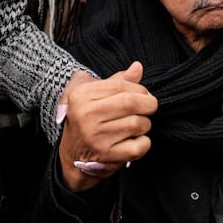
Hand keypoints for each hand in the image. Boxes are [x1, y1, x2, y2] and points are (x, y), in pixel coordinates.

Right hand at [58, 61, 157, 191]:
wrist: (73, 154)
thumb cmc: (86, 120)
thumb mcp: (92, 95)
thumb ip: (117, 81)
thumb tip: (138, 67)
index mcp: (81, 96)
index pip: (121, 86)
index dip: (139, 89)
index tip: (145, 94)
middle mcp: (86, 116)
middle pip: (131, 103)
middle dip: (148, 104)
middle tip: (149, 107)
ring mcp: (96, 137)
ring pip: (138, 124)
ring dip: (145, 124)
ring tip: (137, 125)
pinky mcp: (107, 155)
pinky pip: (139, 146)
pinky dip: (144, 143)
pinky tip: (135, 140)